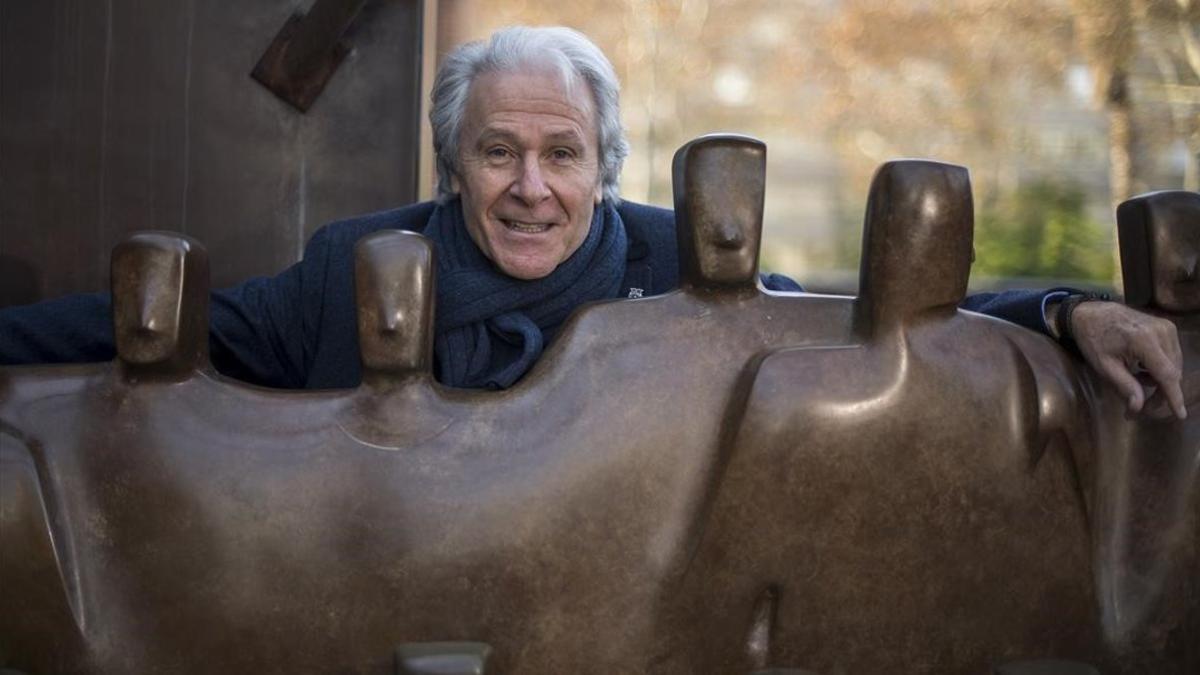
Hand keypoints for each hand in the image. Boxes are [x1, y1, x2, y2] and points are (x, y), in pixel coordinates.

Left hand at [1069, 301, 1185, 418]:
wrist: (1092, 313)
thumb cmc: (1094, 339)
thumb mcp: (1103, 366)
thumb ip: (1124, 386)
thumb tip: (1138, 408)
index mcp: (1145, 341)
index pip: (1167, 375)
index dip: (1174, 397)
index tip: (1180, 415)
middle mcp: (1162, 332)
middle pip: (1173, 373)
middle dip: (1161, 393)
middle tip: (1140, 406)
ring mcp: (1167, 328)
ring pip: (1175, 365)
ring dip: (1160, 380)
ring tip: (1136, 379)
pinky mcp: (1167, 327)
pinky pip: (1172, 355)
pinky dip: (1161, 367)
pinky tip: (1142, 368)